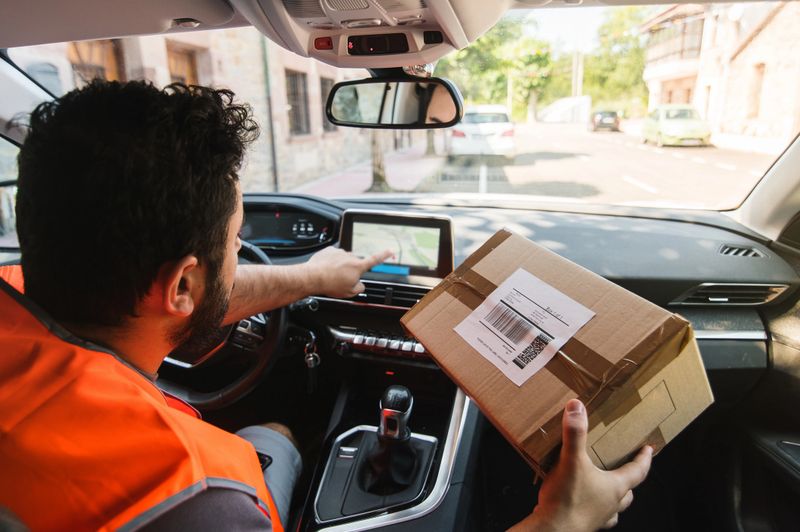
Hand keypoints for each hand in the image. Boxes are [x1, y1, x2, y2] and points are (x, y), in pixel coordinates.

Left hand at [305, 247, 393, 297]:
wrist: (313, 277)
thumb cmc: (330, 284)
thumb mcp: (349, 293)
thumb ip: (359, 288)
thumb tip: (360, 286)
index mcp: (358, 266)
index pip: (375, 259)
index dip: (384, 255)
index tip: (390, 250)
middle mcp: (349, 256)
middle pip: (354, 264)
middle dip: (350, 271)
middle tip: (341, 281)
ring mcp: (339, 252)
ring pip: (343, 260)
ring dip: (339, 267)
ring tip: (331, 276)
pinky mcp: (328, 250)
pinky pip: (333, 257)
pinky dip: (330, 263)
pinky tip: (325, 270)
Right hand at [509, 399, 652, 531]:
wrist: (553, 531)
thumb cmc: (567, 500)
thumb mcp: (571, 460)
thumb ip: (575, 433)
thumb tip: (577, 407)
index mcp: (615, 487)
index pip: (638, 471)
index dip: (644, 459)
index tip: (649, 449)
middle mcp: (611, 504)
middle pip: (627, 492)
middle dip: (628, 480)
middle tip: (625, 467)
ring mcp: (598, 517)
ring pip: (613, 507)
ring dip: (612, 497)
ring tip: (602, 487)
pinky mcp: (583, 524)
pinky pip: (594, 515)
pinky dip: (591, 508)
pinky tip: (580, 502)